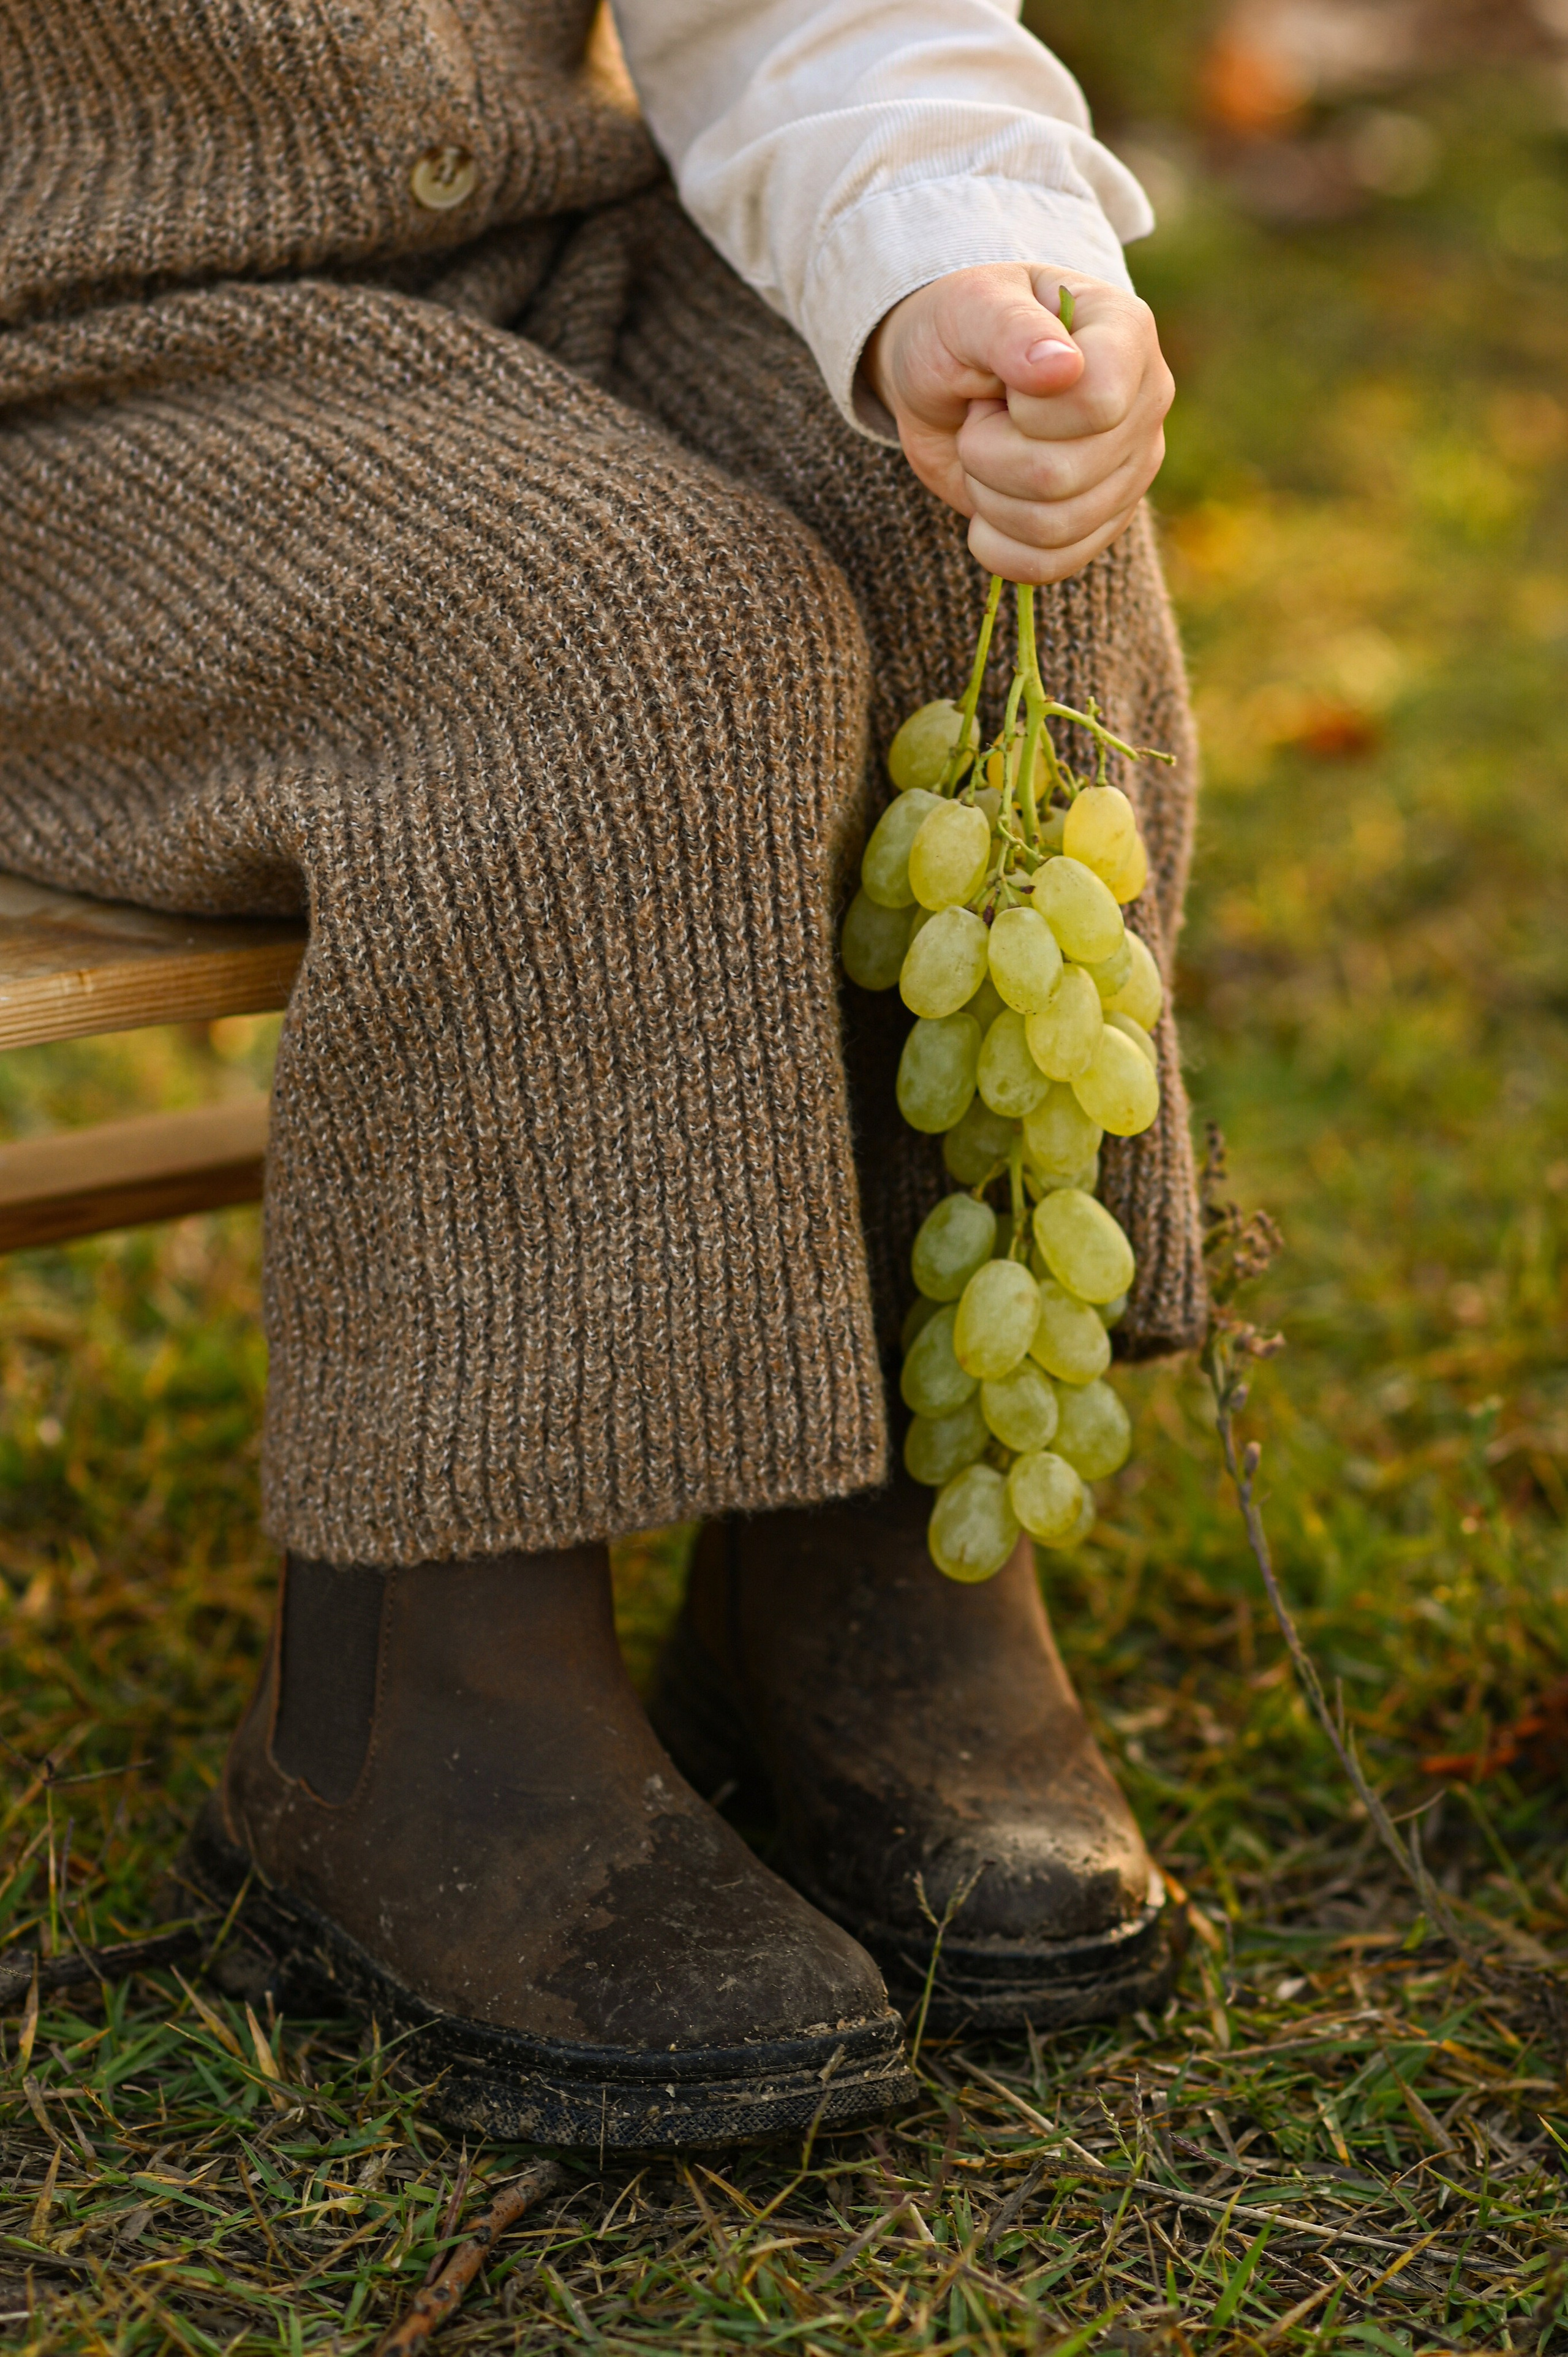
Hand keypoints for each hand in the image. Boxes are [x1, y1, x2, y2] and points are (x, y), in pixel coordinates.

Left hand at [861, 264, 1173, 584]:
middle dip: (989, 452)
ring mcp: (1130, 471)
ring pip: (1052, 527)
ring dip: (988, 495)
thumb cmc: (960, 330)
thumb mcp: (968, 307)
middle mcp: (1145, 404)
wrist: (946, 377)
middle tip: (981, 416)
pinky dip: (996, 544)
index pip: (1096, 403)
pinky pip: (1050, 565)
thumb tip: (1062, 369)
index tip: (1004, 382)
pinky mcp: (1103, 524)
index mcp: (1126, 334)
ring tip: (986, 451)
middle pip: (1061, 475)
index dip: (1028, 410)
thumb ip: (1011, 329)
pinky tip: (986, 505)